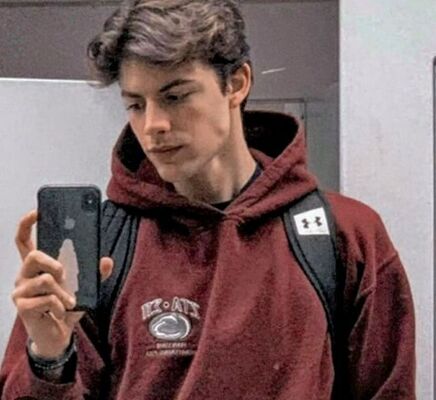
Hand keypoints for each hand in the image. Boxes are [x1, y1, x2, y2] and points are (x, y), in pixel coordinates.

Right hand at [12, 209, 112, 358]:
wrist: (58, 336)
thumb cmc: (66, 307)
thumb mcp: (85, 288)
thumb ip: (96, 274)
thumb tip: (107, 260)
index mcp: (37, 267)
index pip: (24, 241)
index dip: (27, 225)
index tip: (36, 211)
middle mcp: (25, 275)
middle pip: (33, 255)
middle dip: (53, 262)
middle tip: (64, 273)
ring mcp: (21, 291)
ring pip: (45, 280)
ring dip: (63, 293)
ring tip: (68, 302)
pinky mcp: (22, 306)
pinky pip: (46, 299)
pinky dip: (60, 306)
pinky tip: (59, 312)